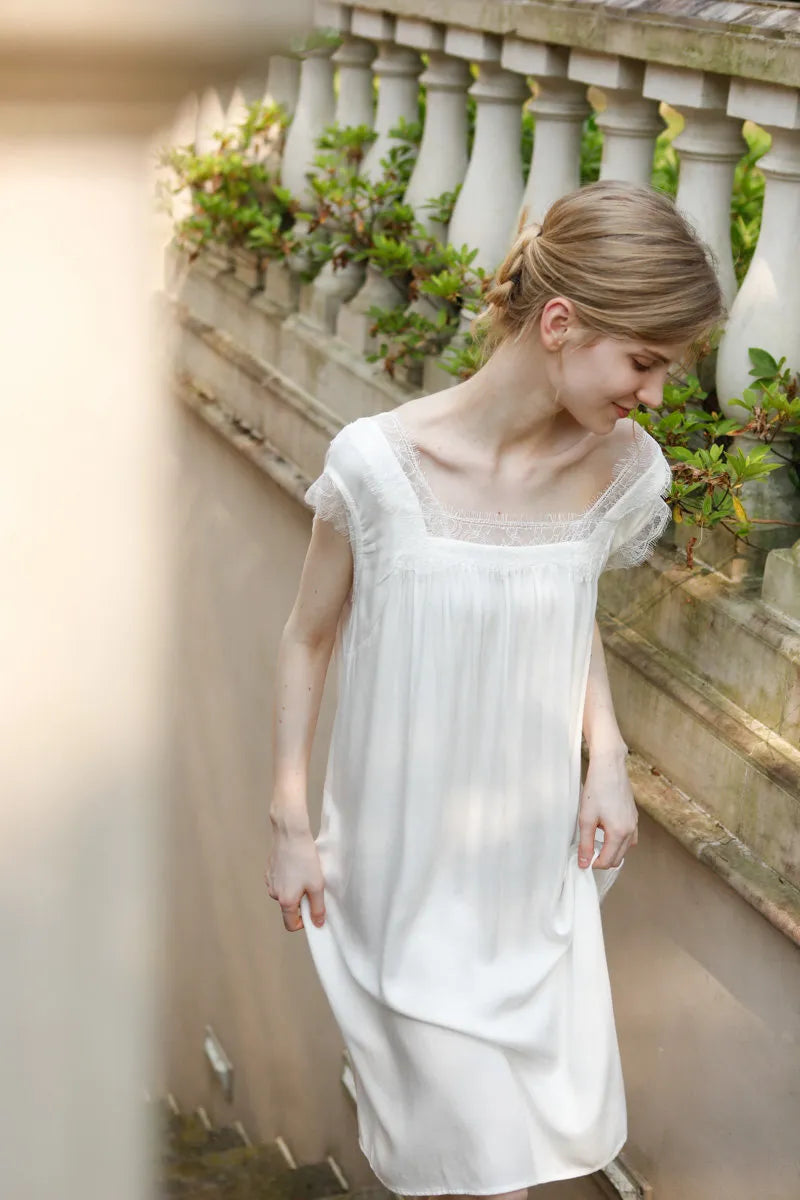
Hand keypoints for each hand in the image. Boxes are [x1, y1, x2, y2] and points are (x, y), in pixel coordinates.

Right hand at [265, 828, 325, 931]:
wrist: (290, 834)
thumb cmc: (304, 859)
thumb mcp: (317, 885)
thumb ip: (317, 908)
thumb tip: (317, 924)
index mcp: (285, 900)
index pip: (290, 924)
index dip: (302, 922)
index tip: (312, 910)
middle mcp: (274, 894)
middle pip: (287, 907)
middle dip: (300, 901)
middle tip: (311, 885)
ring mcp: (269, 881)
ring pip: (284, 893)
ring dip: (294, 888)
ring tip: (304, 872)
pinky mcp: (268, 870)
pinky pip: (279, 881)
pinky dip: (288, 878)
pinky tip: (295, 865)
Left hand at [577, 747, 638, 870]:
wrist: (609, 767)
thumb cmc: (597, 789)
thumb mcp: (586, 818)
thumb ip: (586, 843)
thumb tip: (584, 863)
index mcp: (619, 833)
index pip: (608, 861)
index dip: (594, 864)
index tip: (583, 859)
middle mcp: (631, 830)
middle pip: (619, 858)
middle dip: (604, 859)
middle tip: (588, 852)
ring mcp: (634, 822)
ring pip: (625, 848)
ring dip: (612, 851)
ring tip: (596, 842)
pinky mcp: (634, 815)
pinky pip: (630, 836)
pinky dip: (619, 840)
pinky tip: (606, 831)